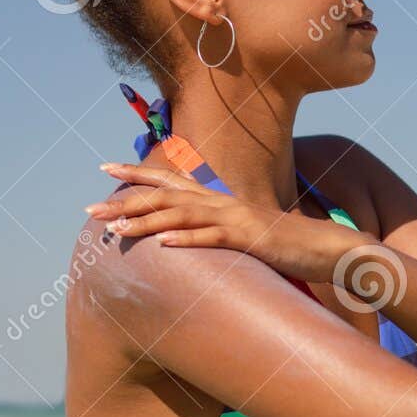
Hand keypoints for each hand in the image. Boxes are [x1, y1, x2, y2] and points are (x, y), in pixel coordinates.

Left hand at [87, 162, 373, 283]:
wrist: (327, 248)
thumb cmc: (286, 245)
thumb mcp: (244, 233)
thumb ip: (217, 228)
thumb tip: (189, 234)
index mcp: (219, 199)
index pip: (171, 180)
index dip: (138, 173)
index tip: (106, 169)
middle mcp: (223, 203)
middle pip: (166, 195)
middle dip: (126, 199)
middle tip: (89, 208)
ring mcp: (236, 219)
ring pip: (183, 216)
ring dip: (147, 221)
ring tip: (115, 229)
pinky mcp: (251, 239)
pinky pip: (214, 239)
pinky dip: (188, 240)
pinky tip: (164, 245)